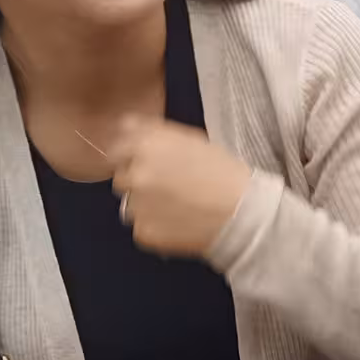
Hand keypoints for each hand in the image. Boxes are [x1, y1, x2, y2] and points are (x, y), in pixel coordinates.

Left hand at [109, 114, 251, 256]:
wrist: (243, 213)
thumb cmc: (224, 172)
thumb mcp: (191, 139)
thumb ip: (154, 132)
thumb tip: (125, 127)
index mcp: (146, 145)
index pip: (117, 146)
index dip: (132, 154)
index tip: (147, 163)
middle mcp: (135, 174)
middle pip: (121, 177)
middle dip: (138, 181)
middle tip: (167, 187)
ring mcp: (136, 206)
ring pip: (129, 205)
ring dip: (145, 205)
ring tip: (176, 208)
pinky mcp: (143, 232)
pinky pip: (141, 228)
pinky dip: (155, 227)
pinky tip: (178, 224)